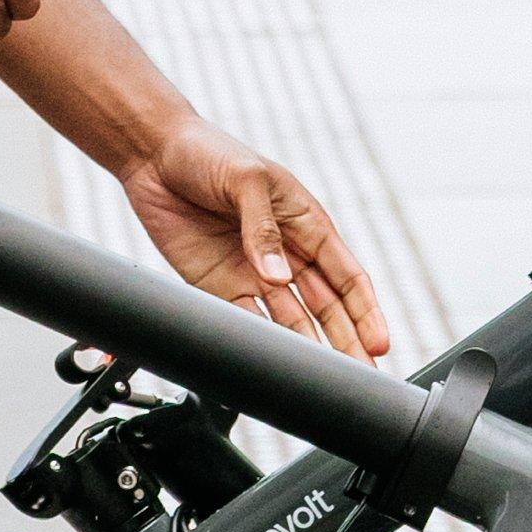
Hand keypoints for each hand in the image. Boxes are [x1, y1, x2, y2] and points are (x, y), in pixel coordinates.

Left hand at [121, 112, 389, 356]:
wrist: (153, 156)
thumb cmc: (208, 151)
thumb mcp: (246, 178)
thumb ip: (263, 228)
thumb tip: (277, 277)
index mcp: (306, 223)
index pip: (346, 274)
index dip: (365, 309)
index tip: (379, 341)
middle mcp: (287, 253)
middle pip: (327, 307)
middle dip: (348, 341)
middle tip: (363, 374)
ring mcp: (255, 273)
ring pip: (293, 321)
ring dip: (310, 350)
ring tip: (324, 379)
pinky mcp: (220, 286)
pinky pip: (246, 321)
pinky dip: (262, 345)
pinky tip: (277, 365)